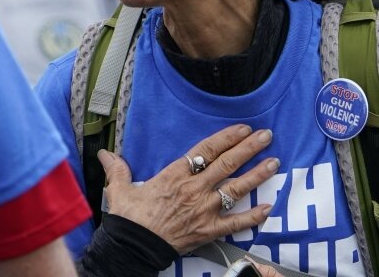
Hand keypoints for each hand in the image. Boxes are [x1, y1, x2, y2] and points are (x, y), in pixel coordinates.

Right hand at [100, 124, 278, 253]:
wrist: (132, 249)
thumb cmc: (128, 219)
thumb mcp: (118, 189)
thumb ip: (116, 169)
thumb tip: (104, 153)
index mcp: (175, 175)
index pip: (206, 150)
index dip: (227, 138)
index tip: (243, 129)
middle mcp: (194, 189)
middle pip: (227, 164)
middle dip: (250, 148)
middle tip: (267, 135)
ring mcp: (204, 210)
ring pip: (236, 188)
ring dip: (257, 175)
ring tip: (274, 163)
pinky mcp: (208, 231)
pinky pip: (236, 223)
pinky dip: (253, 216)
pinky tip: (268, 207)